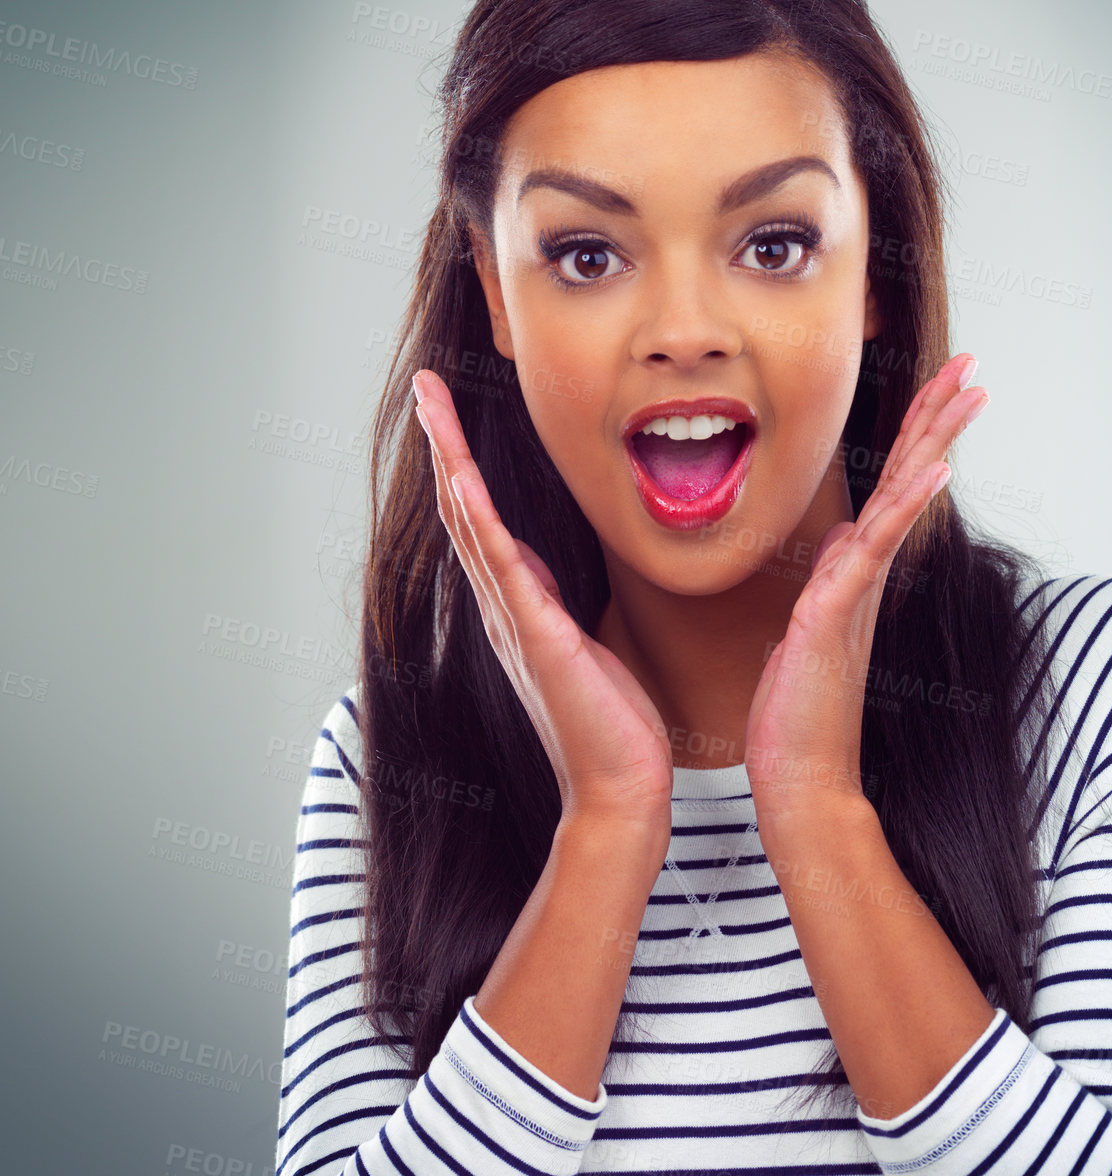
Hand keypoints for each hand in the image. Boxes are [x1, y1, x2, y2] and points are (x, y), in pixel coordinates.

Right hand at [411, 369, 674, 837]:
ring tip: (433, 408)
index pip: (482, 519)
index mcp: (520, 605)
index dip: (462, 464)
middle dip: (444, 444)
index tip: (450, 413)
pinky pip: (503, 569)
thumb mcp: (584, 644)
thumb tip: (543, 574)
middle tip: (426, 388)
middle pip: (462, 509)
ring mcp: (516, 622)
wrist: (621, 787)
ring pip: (472, 526)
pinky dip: (479, 522)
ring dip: (451, 462)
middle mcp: (505, 608)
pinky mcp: (539, 639)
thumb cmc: (610, 723)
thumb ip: (557, 606)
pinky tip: (460, 481)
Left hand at [742, 353, 987, 810]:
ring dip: (936, 441)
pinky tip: (932, 469)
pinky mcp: (837, 614)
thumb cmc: (801, 709)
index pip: (893, 486)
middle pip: (912, 478)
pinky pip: (876, 550)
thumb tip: (844, 534)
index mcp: (860, 571)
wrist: (801, 776)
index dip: (917, 433)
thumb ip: (834, 575)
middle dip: (940, 417)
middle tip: (976, 365)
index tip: (942, 384)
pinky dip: (905, 507)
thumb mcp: (811, 624)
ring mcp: (860, 592)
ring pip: (903, 500)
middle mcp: (870, 574)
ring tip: (971, 392)